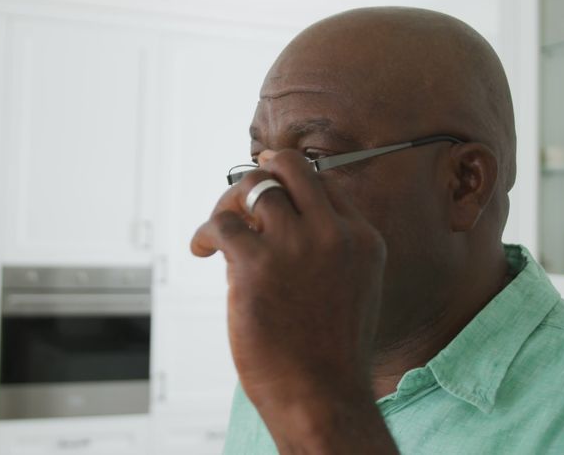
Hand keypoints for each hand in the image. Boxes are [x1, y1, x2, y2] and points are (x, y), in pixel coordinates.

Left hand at [191, 150, 394, 449]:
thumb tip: (278, 226)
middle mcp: (332, 233)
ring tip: (219, 228)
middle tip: (244, 191)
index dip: (292, 184)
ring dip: (228, 204)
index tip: (274, 191)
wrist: (322, 397)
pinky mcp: (256, 264)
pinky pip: (221, 225)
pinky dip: (205, 234)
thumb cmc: (331, 354)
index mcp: (361, 238)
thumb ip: (330, 251)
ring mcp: (294, 246)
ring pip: (253, 188)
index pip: (323, 184)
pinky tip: (202, 250)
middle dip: (264, 171)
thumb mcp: (354, 288)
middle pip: (291, 168)